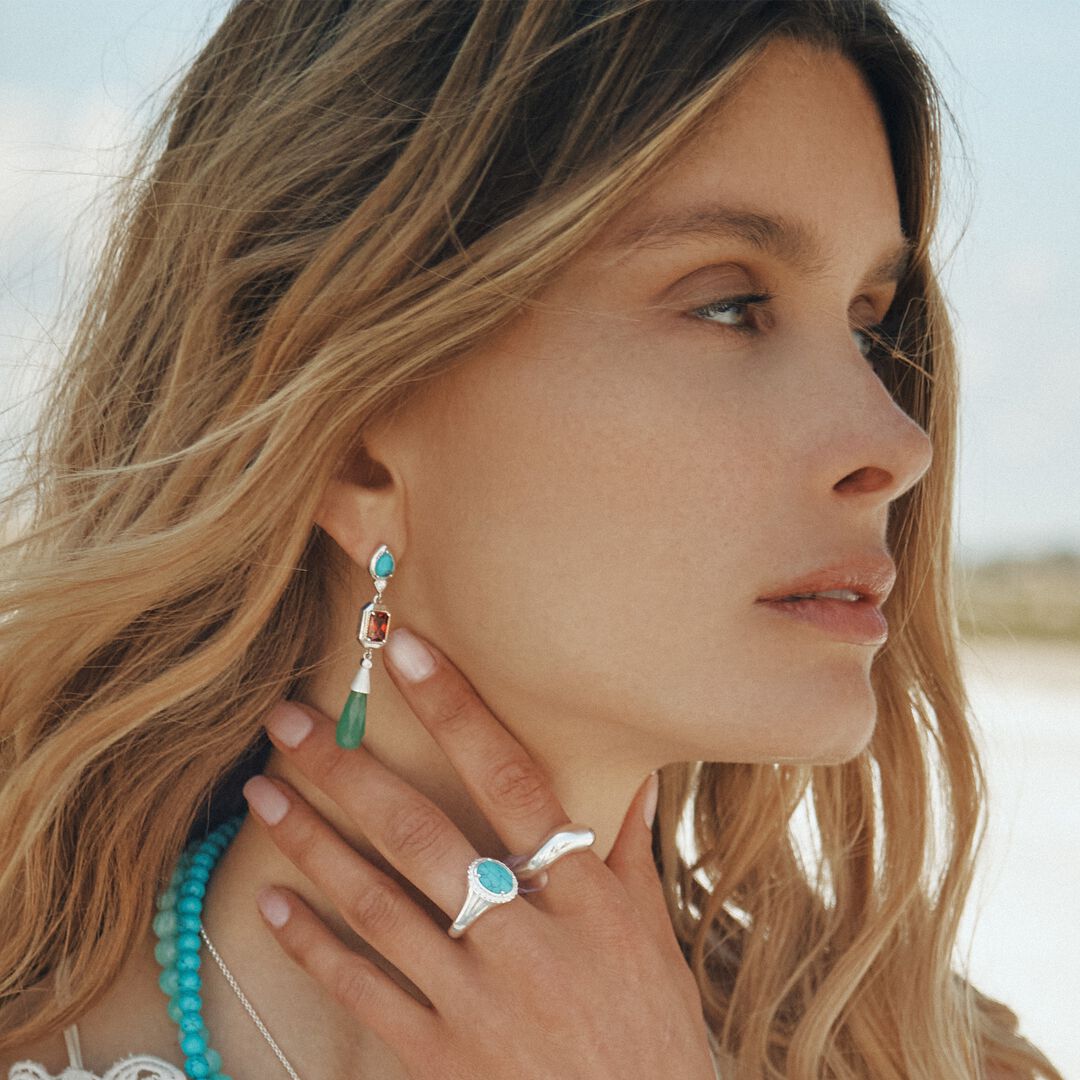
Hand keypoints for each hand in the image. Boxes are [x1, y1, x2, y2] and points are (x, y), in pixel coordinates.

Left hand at [242, 626, 716, 1079]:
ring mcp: (477, 1000)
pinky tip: (270, 901)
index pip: (511, 780)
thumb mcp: (653, 942)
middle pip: (422, 834)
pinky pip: (362, 988)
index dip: (456, 711)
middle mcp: (526, 939)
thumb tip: (632, 779)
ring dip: (312, 842)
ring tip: (264, 792)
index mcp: (585, 898)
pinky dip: (311, 943)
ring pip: (376, 903)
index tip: (405, 653)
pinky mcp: (439, 1056)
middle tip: (291, 721)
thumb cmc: (650, 1038)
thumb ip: (625, 857)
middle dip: (348, 770)